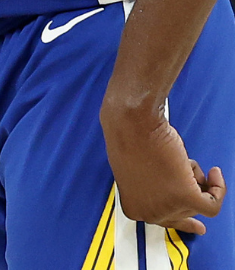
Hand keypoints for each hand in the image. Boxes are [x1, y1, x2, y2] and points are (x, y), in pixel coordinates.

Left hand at [102, 100, 224, 233]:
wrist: (132, 124)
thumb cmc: (129, 137)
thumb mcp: (136, 171)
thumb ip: (151, 188)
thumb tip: (169, 192)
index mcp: (133, 207)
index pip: (164, 221)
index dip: (182, 218)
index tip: (198, 224)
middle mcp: (149, 213)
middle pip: (184, 211)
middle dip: (190, 190)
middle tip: (200, 180)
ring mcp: (167, 208)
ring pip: (198, 204)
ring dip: (196, 179)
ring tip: (181, 160)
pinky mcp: (185, 197)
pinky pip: (213, 204)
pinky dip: (219, 189)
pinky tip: (213, 172)